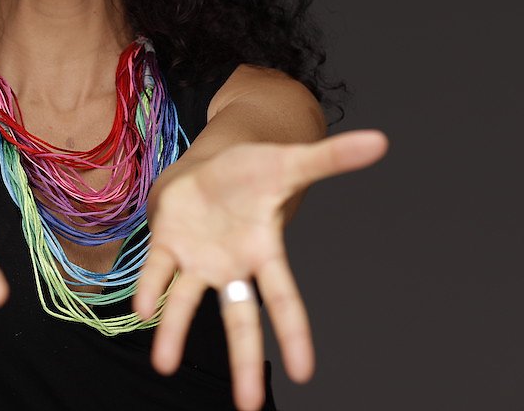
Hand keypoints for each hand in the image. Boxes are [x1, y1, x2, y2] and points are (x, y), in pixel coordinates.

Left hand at [132, 129, 387, 410]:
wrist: (211, 167)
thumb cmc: (254, 173)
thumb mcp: (290, 163)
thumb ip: (331, 158)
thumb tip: (381, 140)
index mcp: (265, 253)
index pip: (284, 300)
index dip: (295, 334)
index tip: (305, 374)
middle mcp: (232, 267)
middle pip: (240, 320)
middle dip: (244, 361)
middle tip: (248, 406)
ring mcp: (198, 261)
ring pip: (187, 303)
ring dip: (174, 332)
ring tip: (164, 365)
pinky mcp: (167, 245)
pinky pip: (158, 271)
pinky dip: (150, 289)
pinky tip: (142, 310)